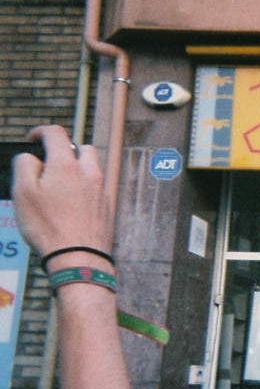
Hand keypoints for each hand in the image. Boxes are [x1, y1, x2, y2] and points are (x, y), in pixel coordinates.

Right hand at [11, 126, 112, 260]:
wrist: (78, 257)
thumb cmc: (49, 227)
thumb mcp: (23, 192)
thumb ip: (25, 166)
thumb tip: (31, 157)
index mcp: (67, 165)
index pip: (56, 133)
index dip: (40, 131)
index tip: (33, 139)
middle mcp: (89, 173)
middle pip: (81, 148)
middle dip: (64, 150)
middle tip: (49, 165)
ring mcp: (102, 189)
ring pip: (92, 167)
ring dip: (77, 167)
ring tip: (61, 184)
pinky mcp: (107, 206)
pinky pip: (97, 187)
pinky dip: (85, 187)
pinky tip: (73, 203)